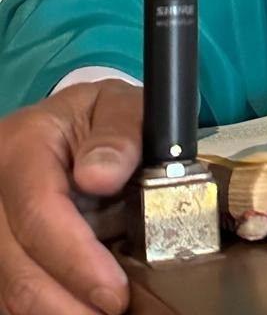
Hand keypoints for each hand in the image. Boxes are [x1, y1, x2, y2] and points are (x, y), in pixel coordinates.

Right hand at [0, 80, 141, 314]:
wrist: (77, 125)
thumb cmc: (102, 117)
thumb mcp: (121, 106)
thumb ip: (119, 134)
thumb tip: (101, 176)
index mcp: (20, 146)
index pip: (38, 213)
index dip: (76, 260)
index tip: (115, 294)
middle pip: (16, 267)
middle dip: (67, 304)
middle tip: (115, 313)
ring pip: (9, 291)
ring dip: (58, 312)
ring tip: (102, 312)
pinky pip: (11, 295)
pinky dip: (48, 309)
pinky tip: (81, 308)